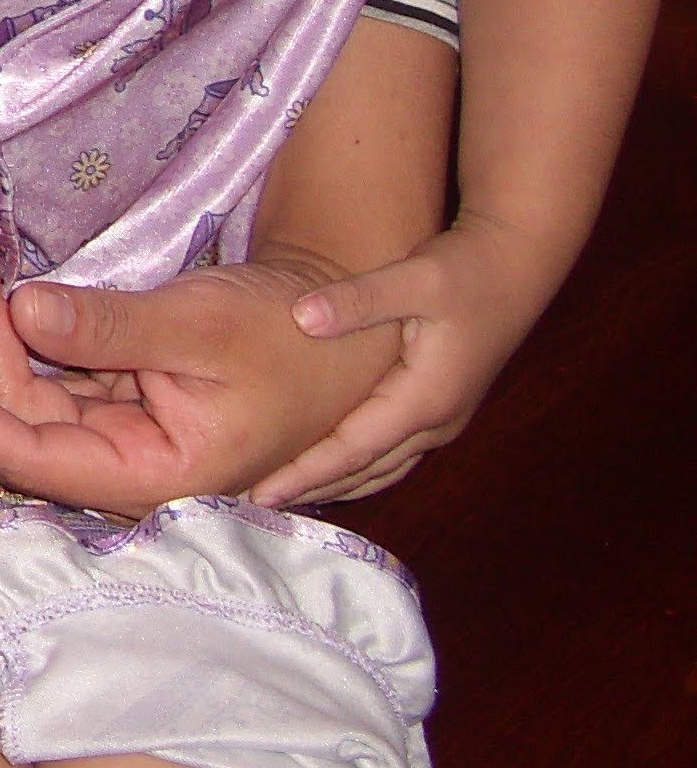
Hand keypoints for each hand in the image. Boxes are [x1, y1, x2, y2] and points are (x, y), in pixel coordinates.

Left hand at [0, 238, 398, 517]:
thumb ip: (113, 327)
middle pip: (10, 420)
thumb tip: (25, 311)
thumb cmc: (293, 339)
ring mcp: (110, 428)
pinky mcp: (107, 394)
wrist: (343, 333)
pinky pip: (36, 369)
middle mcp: (120, 462)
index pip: (35, 458)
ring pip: (14, 393)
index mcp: (150, 474)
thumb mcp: (204, 325)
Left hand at [264, 214, 565, 504]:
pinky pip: (392, 453)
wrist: (516, 267)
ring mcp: (442, 418)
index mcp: (424, 399)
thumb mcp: (412, 278)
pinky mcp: (440, 407)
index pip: (352, 450)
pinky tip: (328, 466)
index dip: (304, 473)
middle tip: (252, 500)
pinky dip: (357, 467)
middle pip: (364, 470)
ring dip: (335, 483)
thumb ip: (358, 300)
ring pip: (381, 468)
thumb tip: (301, 317)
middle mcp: (436, 421)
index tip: (258, 493)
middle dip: (311, 487)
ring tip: (282, 492)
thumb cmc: (465, 271)